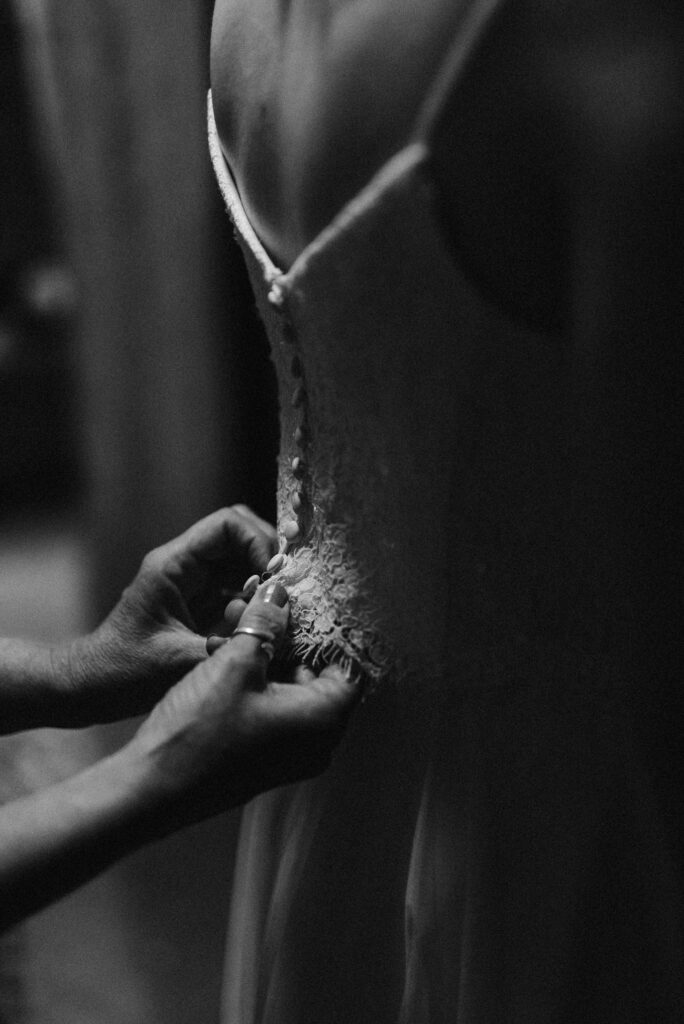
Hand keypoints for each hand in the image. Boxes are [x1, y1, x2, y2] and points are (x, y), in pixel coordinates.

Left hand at [62, 506, 276, 724]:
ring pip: (243, 558)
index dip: (258, 542)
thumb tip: (278, 629)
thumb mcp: (177, 662)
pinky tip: (262, 623)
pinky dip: (257, 599)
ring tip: (274, 610)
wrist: (94, 686)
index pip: (228, 524)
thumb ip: (228, 644)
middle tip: (283, 591)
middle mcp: (185, 564)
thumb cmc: (124, 672)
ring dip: (265, 579)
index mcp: (173, 565)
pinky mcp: (201, 601)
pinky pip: (238, 585)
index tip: (273, 577)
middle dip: (269, 557)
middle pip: (241, 533)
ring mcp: (194, 581)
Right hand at [129, 581, 358, 824]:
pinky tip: (222, 656)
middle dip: (289, 637)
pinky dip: (256, 682)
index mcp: (324, 720)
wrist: (151, 790)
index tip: (304, 603)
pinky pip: (274, 710)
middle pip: (320, 674)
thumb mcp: (234, 664)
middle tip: (261, 608)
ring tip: (233, 624)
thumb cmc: (199, 730)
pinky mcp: (265, 760)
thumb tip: (280, 591)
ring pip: (291, 689)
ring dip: (266, 656)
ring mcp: (291, 755)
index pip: (350, 664)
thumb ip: (265, 623)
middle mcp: (318, 742)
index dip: (328, 629)